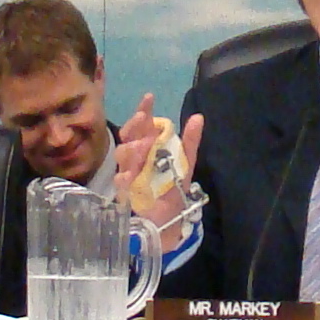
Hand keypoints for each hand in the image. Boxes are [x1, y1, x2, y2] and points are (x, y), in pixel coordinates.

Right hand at [113, 97, 203, 229]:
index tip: (149, 98)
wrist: (167, 221)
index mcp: (149, 148)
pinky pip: (120, 181)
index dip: (144, 111)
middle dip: (134, 126)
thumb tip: (198, 117)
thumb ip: (190, 142)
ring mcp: (128, 173)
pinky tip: (130, 177)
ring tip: (143, 147)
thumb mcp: (185, 165)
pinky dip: (125, 177)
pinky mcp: (124, 192)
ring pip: (122, 154)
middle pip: (128, 136)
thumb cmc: (173, 189)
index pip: (143, 125)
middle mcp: (136, 157)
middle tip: (143, 119)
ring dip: (131, 148)